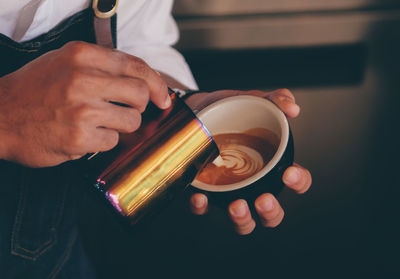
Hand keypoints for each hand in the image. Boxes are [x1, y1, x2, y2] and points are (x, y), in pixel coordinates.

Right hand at [0, 41, 169, 166]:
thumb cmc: (34, 89)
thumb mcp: (64, 62)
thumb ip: (101, 66)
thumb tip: (142, 80)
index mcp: (81, 56)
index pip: (136, 66)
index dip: (156, 83)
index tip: (163, 97)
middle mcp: (83, 79)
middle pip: (140, 94)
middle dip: (138, 107)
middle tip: (126, 111)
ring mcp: (82, 109)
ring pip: (132, 121)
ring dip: (120, 126)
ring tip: (97, 123)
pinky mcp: (80, 136)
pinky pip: (113, 141)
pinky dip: (102, 141)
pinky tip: (83, 135)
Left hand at [187, 89, 311, 234]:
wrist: (198, 109)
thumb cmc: (232, 111)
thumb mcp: (254, 101)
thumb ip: (275, 100)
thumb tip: (293, 107)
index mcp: (272, 166)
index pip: (296, 181)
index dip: (299, 182)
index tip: (289, 173)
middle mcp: (254, 185)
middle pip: (271, 213)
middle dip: (271, 212)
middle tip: (263, 200)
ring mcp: (229, 192)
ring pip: (242, 221)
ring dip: (241, 219)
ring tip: (236, 205)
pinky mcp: (205, 192)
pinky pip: (205, 208)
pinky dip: (202, 206)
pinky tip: (200, 196)